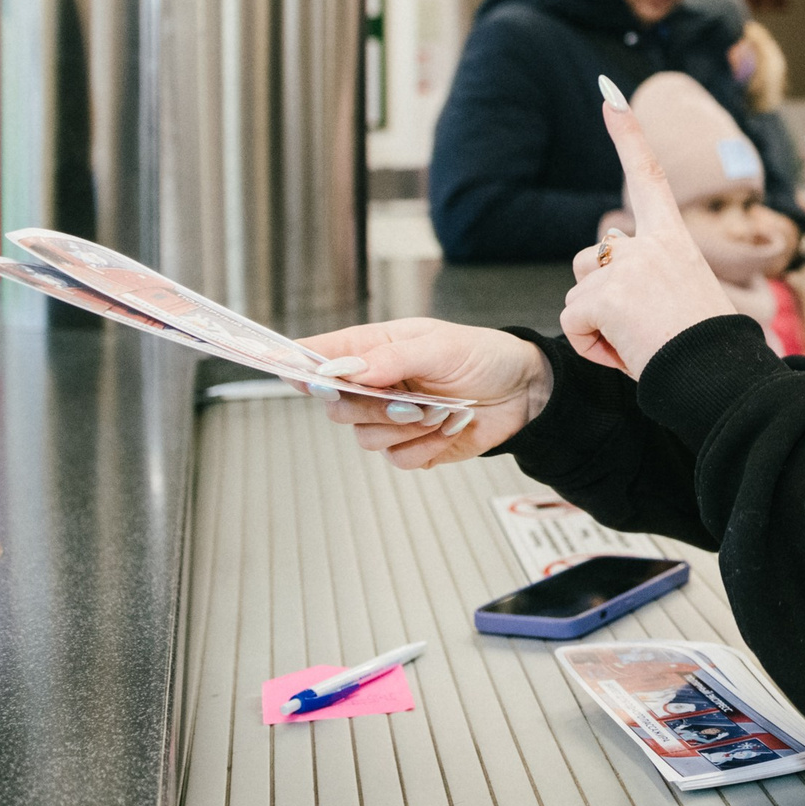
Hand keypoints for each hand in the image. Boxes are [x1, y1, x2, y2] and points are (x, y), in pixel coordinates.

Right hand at [296, 318, 548, 470]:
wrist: (523, 393)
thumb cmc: (484, 356)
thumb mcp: (442, 346)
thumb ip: (393, 357)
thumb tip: (350, 371)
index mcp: (377, 348)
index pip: (323, 354)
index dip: (298, 362)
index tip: (282, 368)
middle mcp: (377, 384)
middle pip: (336, 405)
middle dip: (368, 406)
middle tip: (406, 399)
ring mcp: (391, 417)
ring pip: (364, 436)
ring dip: (405, 427)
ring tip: (440, 410)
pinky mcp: (411, 446)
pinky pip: (397, 459)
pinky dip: (425, 447)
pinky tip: (447, 427)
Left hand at [559, 90, 735, 376]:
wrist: (717, 375)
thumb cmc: (702, 350)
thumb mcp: (677, 299)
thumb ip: (641, 278)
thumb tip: (602, 279)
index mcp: (673, 239)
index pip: (648, 176)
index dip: (628, 134)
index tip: (609, 94)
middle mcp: (649, 242)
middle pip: (593, 259)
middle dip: (600, 298)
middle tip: (645, 330)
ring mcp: (627, 264)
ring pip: (579, 294)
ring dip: (597, 325)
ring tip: (639, 342)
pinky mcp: (606, 293)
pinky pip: (573, 323)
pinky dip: (591, 347)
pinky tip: (627, 352)